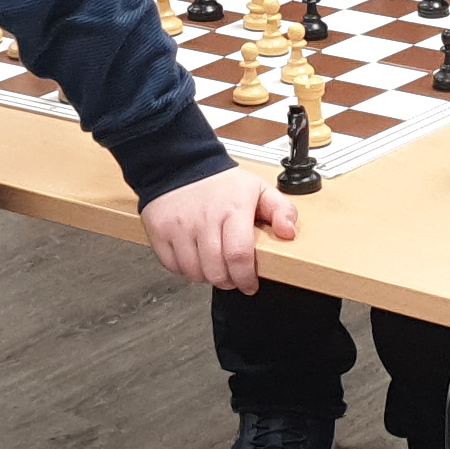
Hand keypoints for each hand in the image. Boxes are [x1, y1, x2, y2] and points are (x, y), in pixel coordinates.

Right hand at [142, 165, 299, 292]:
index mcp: (233, 209)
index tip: (249, 284)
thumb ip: (281, 209)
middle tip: (232, 277)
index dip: (245, 278)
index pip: (239, 256)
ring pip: (194, 272)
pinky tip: (194, 257)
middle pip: (216, 271)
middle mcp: (204, 219)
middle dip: (228, 281)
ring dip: (206, 276)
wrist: (179, 164)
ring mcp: (179, 227)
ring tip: (214, 265)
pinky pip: (173, 266)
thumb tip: (288, 232)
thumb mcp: (258, 188)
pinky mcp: (160, 232)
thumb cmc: (220, 182)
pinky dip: (185, 269)